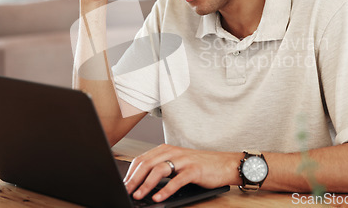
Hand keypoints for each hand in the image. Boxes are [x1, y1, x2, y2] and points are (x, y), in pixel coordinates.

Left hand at [123, 144, 241, 201]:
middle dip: (134, 179)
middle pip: (147, 164)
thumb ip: (161, 169)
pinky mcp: (194, 170)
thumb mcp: (177, 164)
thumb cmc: (200, 165)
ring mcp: (183, 160)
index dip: (130, 173)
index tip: (123, 184)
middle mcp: (173, 152)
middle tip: (126, 191)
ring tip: (138, 196)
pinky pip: (177, 180)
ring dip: (146, 184)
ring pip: (159, 170)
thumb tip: (141, 183)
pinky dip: (166, 190)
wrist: (224, 164)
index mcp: (166, 150)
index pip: (142, 159)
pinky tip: (158, 198)